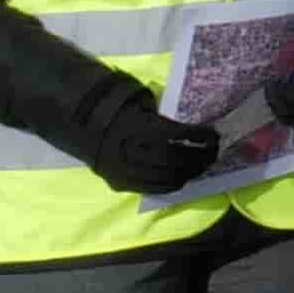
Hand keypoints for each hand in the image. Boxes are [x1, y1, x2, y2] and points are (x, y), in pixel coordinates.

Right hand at [79, 86, 227, 198]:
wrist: (79, 127)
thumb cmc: (115, 110)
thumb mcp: (138, 104)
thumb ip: (161, 118)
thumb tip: (191, 130)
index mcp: (135, 126)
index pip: (176, 134)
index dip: (198, 135)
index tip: (213, 134)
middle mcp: (129, 151)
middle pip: (175, 158)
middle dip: (200, 156)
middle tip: (214, 151)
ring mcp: (124, 171)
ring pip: (167, 178)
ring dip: (191, 172)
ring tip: (203, 164)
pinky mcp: (121, 183)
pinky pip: (154, 188)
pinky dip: (174, 183)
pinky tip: (185, 175)